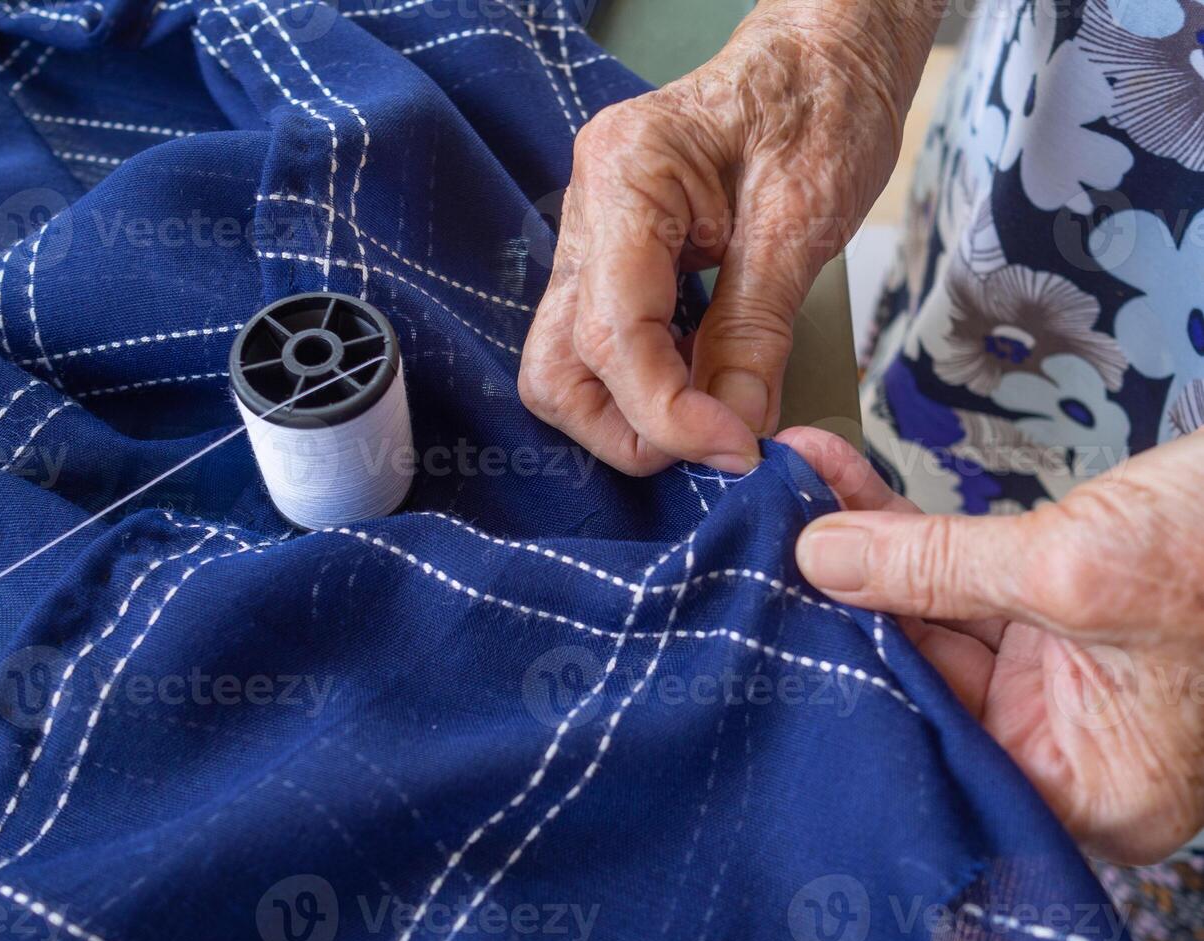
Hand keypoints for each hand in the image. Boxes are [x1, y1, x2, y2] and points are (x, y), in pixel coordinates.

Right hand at [518, 0, 940, 474]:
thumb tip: (736, 427)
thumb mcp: (803, 217)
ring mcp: (591, 239)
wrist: (821, 55)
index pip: (611, 332)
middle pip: (556, 366)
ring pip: (565, 366)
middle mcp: (586, 211)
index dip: (667, 412)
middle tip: (713, 445)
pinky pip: (602, 345)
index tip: (735, 447)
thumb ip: (756, 330)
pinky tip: (702, 385)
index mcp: (625, 176)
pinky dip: (647, 385)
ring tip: (713, 418)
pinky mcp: (612, 262)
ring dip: (631, 415)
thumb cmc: (820, 104)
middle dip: (627, 428)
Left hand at [782, 426, 1203, 864]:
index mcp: (1086, 787)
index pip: (932, 745)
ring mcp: (1058, 676)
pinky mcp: (1054, 613)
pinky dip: (905, 532)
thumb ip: (936, 568)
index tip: (775, 621)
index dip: (848, 679)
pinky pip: (959, 578)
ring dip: (862, 550)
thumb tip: (822, 557)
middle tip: (770, 541)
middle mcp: (1065, 744)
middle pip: (917, 674)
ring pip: (928, 616)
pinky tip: (843, 490)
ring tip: (797, 497)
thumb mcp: (1072, 567)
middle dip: (841, 600)